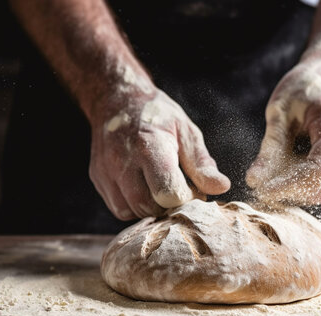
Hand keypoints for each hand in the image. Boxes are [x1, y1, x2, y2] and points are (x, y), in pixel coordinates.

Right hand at [89, 86, 229, 219]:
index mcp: (149, 146)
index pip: (168, 192)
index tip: (192, 189)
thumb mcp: (186, 132)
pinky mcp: (98, 179)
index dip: (185, 198)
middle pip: (148, 206)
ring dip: (151, 208)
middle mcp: (122, 161)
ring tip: (161, 188)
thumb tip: (221, 187)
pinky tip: (144, 189)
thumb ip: (202, 164)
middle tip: (178, 190)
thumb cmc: (157, 115)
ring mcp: (106, 171)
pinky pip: (119, 208)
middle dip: (168, 206)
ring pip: (131, 211)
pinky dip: (134, 206)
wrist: (117, 99)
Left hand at [246, 61, 320, 206]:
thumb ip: (270, 146)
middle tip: (259, 186)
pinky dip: (298, 183)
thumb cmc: (304, 86)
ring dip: (293, 191)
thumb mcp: (280, 110)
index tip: (262, 190)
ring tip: (268, 178)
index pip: (317, 172)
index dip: (289, 186)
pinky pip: (319, 182)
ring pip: (319, 191)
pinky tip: (280, 173)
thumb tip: (253, 181)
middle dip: (288, 192)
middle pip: (318, 188)